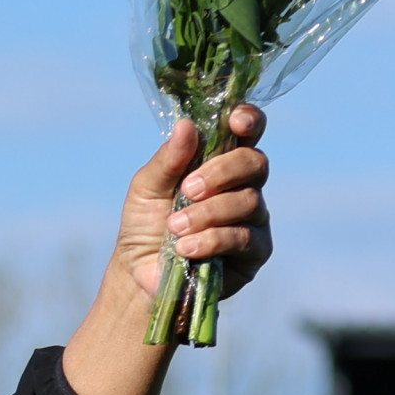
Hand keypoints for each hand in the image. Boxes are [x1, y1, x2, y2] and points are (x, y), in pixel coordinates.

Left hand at [65, 106, 275, 394]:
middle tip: (188, 189)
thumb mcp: (145, 188)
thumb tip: (187, 125)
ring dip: (207, 213)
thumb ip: (167, 160)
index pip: (248, 132)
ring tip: (175, 228)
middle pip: (255, 163)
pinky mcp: (254, 252)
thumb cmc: (144, 225)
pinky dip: (211, 240)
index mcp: (220, 162)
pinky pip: (243, 238)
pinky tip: (185, 249)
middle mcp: (243, 186)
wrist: (139, 274)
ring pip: (248, 202)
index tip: (235, 121)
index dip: (249, 120)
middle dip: (222, 172)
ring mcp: (253, 219)